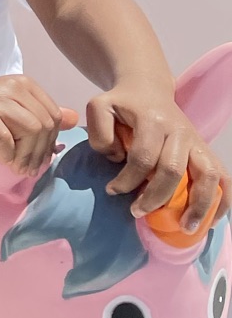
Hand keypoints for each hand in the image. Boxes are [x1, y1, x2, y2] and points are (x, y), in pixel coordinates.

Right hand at [0, 74, 77, 174]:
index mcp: (23, 84)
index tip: (39, 159)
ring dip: (25, 156)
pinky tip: (2, 160)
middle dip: (39, 153)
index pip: (52, 115)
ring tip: (16, 167)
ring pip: (29, 130)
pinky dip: (6, 155)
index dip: (50, 142)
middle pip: (43, 124)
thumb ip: (40, 115)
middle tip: (27, 169)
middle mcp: (11, 86)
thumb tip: (74, 119)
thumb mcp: (12, 114)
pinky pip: (4, 139)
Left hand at [87, 87, 229, 232]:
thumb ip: (98, 131)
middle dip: (155, 197)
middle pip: (174, 170)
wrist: (148, 89)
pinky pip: (223, 176)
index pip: (143, 157)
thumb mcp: (100, 107)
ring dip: (198, 204)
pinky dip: (222, 199)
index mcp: (153, 120)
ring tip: (185, 228)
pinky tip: (210, 220)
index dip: (126, 180)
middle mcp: (180, 130)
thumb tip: (116, 158)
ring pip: (207, 174)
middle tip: (136, 213)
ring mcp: (197, 141)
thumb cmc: (122, 104)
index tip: (112, 191)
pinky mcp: (206, 150)